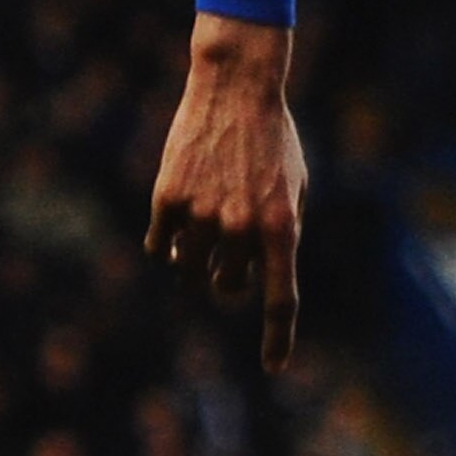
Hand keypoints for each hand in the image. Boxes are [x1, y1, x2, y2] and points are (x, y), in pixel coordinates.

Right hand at [144, 15, 306, 372]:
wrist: (235, 88)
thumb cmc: (272, 140)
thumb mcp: (294, 188)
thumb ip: (280, 235)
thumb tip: (259, 280)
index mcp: (281, 227)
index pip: (280, 300)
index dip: (277, 339)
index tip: (273, 367)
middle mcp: (241, 228)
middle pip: (230, 286)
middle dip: (229, 278)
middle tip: (229, 252)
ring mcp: (202, 215)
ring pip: (190, 270)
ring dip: (196, 261)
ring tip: (203, 227)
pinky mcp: (168, 200)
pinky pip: (162, 247)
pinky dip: (168, 244)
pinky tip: (176, 223)